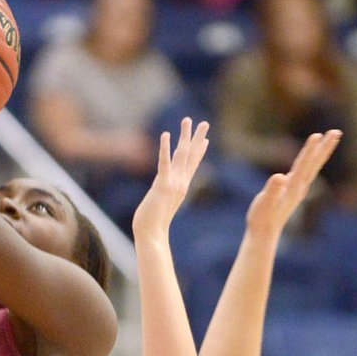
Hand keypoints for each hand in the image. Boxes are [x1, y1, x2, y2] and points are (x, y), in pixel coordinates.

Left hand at [131, 117, 209, 240]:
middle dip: (197, 138)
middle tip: (204, 122)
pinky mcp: (162, 185)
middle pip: (191, 157)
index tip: (205, 139)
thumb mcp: (161, 205)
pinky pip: (164, 163)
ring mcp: (173, 184)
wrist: (151, 235)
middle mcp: (181, 183)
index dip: (199, 151)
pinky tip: (165, 135)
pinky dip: (165, 148)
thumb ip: (164, 196)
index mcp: (181, 187)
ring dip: (184, 136)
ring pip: (181, 155)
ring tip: (187, 120)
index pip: (192, 166)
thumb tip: (163, 193)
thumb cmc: (153, 224)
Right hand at [245, 129, 340, 240]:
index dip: (309, 150)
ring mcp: (299, 189)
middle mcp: (300, 187)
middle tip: (336, 132)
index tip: (317, 135)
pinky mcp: (296, 190)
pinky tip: (316, 157)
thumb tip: (280, 177)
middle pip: (315, 163)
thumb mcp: (264, 203)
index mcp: (293, 187)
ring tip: (332, 137)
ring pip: (314, 166)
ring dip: (323, 152)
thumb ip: (272, 190)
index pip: (303, 164)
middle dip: (324, 147)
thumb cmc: (262, 217)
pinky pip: (309, 171)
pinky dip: (315, 161)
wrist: (265, 234)